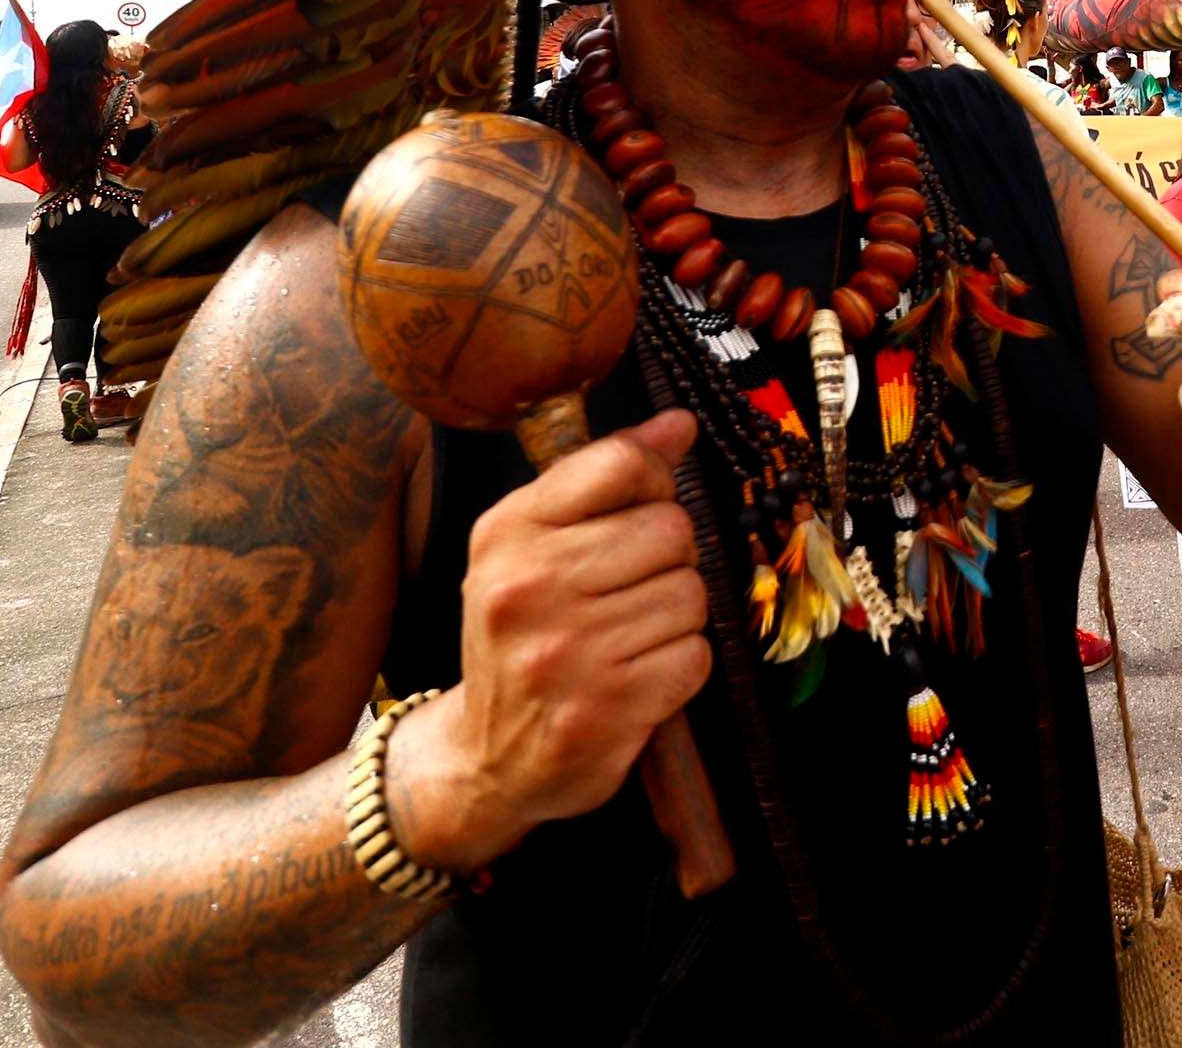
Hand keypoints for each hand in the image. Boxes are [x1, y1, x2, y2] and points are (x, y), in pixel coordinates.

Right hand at [384, 412, 711, 871]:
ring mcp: (566, 653)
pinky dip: (680, 666)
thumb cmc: (523, 633)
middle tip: (632, 590)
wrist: (487, 756)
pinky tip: (639, 675)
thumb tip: (681, 425)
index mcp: (508, 531)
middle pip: (671, 529)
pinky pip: (694, 656)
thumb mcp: (537, 543)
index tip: (639, 511)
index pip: (622, 462)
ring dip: (677, 616)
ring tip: (631, 635)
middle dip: (669, 559)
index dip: (654, 483)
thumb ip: (608, 476)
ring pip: (691, 594)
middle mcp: (529, 586)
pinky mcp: (605, 711)